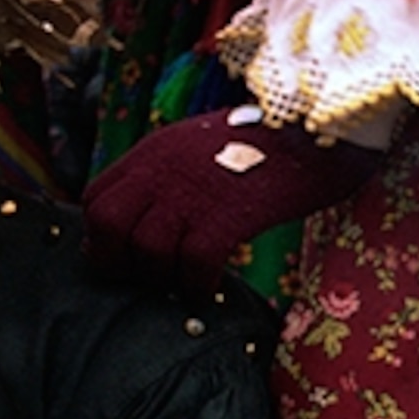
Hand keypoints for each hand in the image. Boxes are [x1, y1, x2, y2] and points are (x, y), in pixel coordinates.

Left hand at [82, 108, 379, 290]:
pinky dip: (198, 283)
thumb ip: (176, 171)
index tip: (121, 255)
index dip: (100, 234)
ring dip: (162, 276)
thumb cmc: (276, 142)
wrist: (322, 132)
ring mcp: (194, 192)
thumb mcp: (208, 144)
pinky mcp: (229, 214)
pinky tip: (211, 286)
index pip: (97, 197)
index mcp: (156, 151)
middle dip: (115, 260)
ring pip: (147, 248)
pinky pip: (195, 262)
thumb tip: (159, 212)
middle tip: (141, 278)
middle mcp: (164, 170)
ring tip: (183, 284)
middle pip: (108, 224)